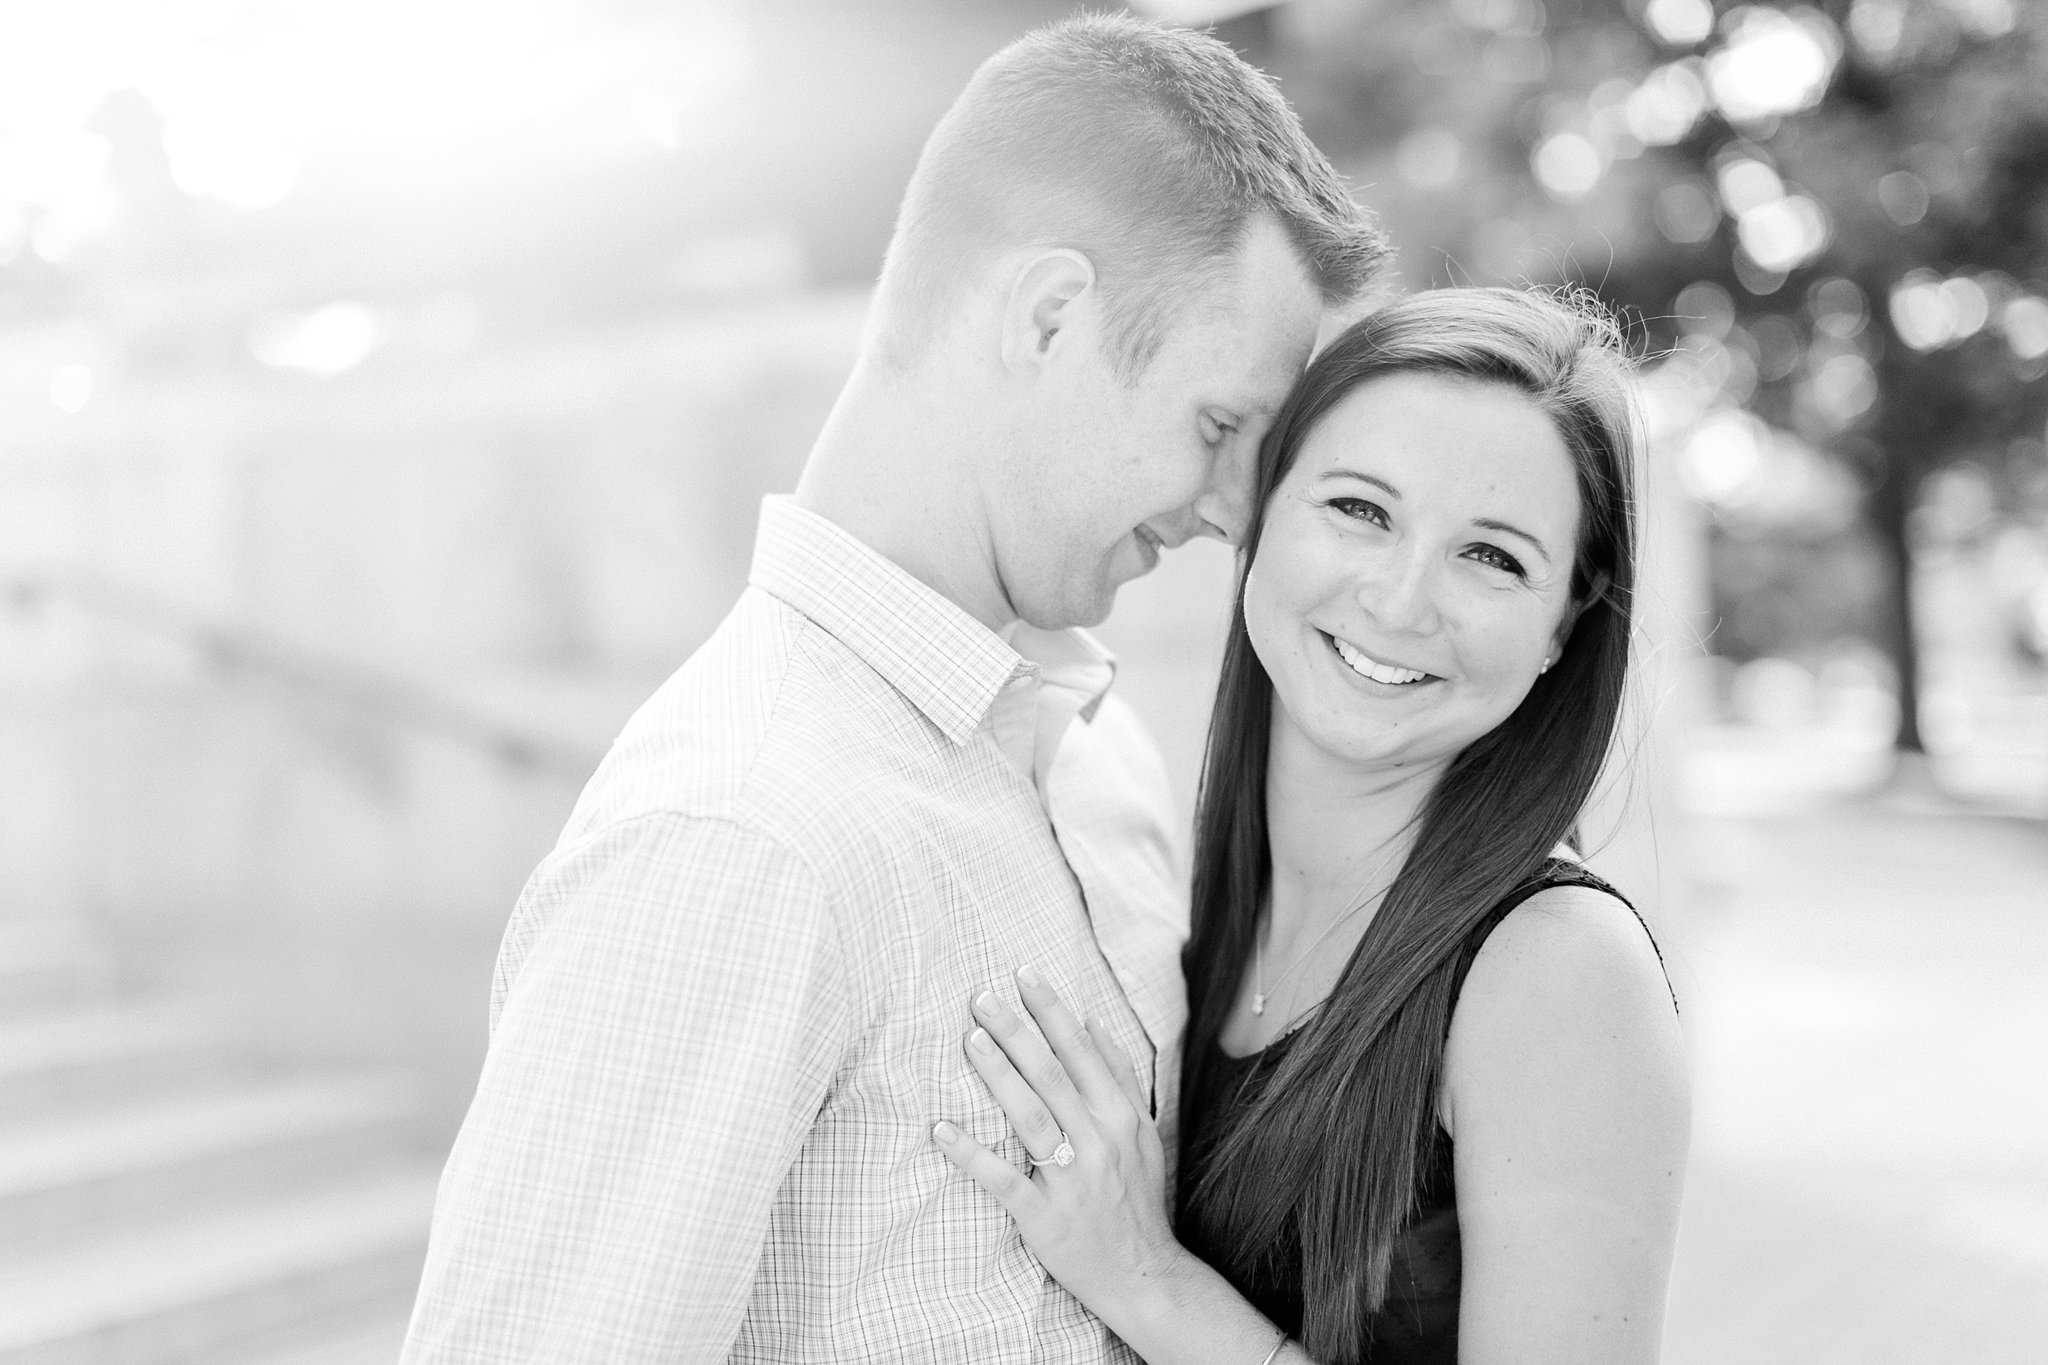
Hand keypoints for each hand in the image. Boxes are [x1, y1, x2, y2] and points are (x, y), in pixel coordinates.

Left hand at [932, 965, 1188, 1316]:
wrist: (1145, 1276)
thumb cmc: (1135, 1198)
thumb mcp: (1142, 1133)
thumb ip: (1119, 1077)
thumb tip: (1093, 1021)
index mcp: (1120, 1117)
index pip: (1082, 1051)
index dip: (1052, 1011)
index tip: (1024, 973)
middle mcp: (1099, 1142)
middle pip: (1052, 1076)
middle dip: (1016, 1032)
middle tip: (982, 997)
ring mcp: (1072, 1181)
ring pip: (1031, 1118)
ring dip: (998, 1077)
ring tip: (969, 1041)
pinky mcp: (1045, 1218)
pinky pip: (1004, 1179)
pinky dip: (972, 1154)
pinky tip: (942, 1129)